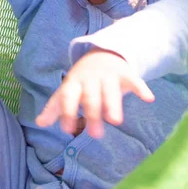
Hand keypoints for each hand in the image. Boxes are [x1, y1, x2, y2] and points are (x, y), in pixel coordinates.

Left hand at [35, 48, 154, 138]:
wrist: (102, 53)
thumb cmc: (82, 80)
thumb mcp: (68, 90)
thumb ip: (55, 107)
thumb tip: (39, 123)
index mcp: (74, 83)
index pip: (68, 96)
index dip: (67, 112)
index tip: (68, 130)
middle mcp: (91, 78)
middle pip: (91, 97)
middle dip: (92, 114)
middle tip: (95, 135)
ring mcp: (108, 75)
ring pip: (110, 90)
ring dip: (113, 104)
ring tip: (115, 121)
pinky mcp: (125, 73)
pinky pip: (134, 80)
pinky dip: (141, 88)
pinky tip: (148, 98)